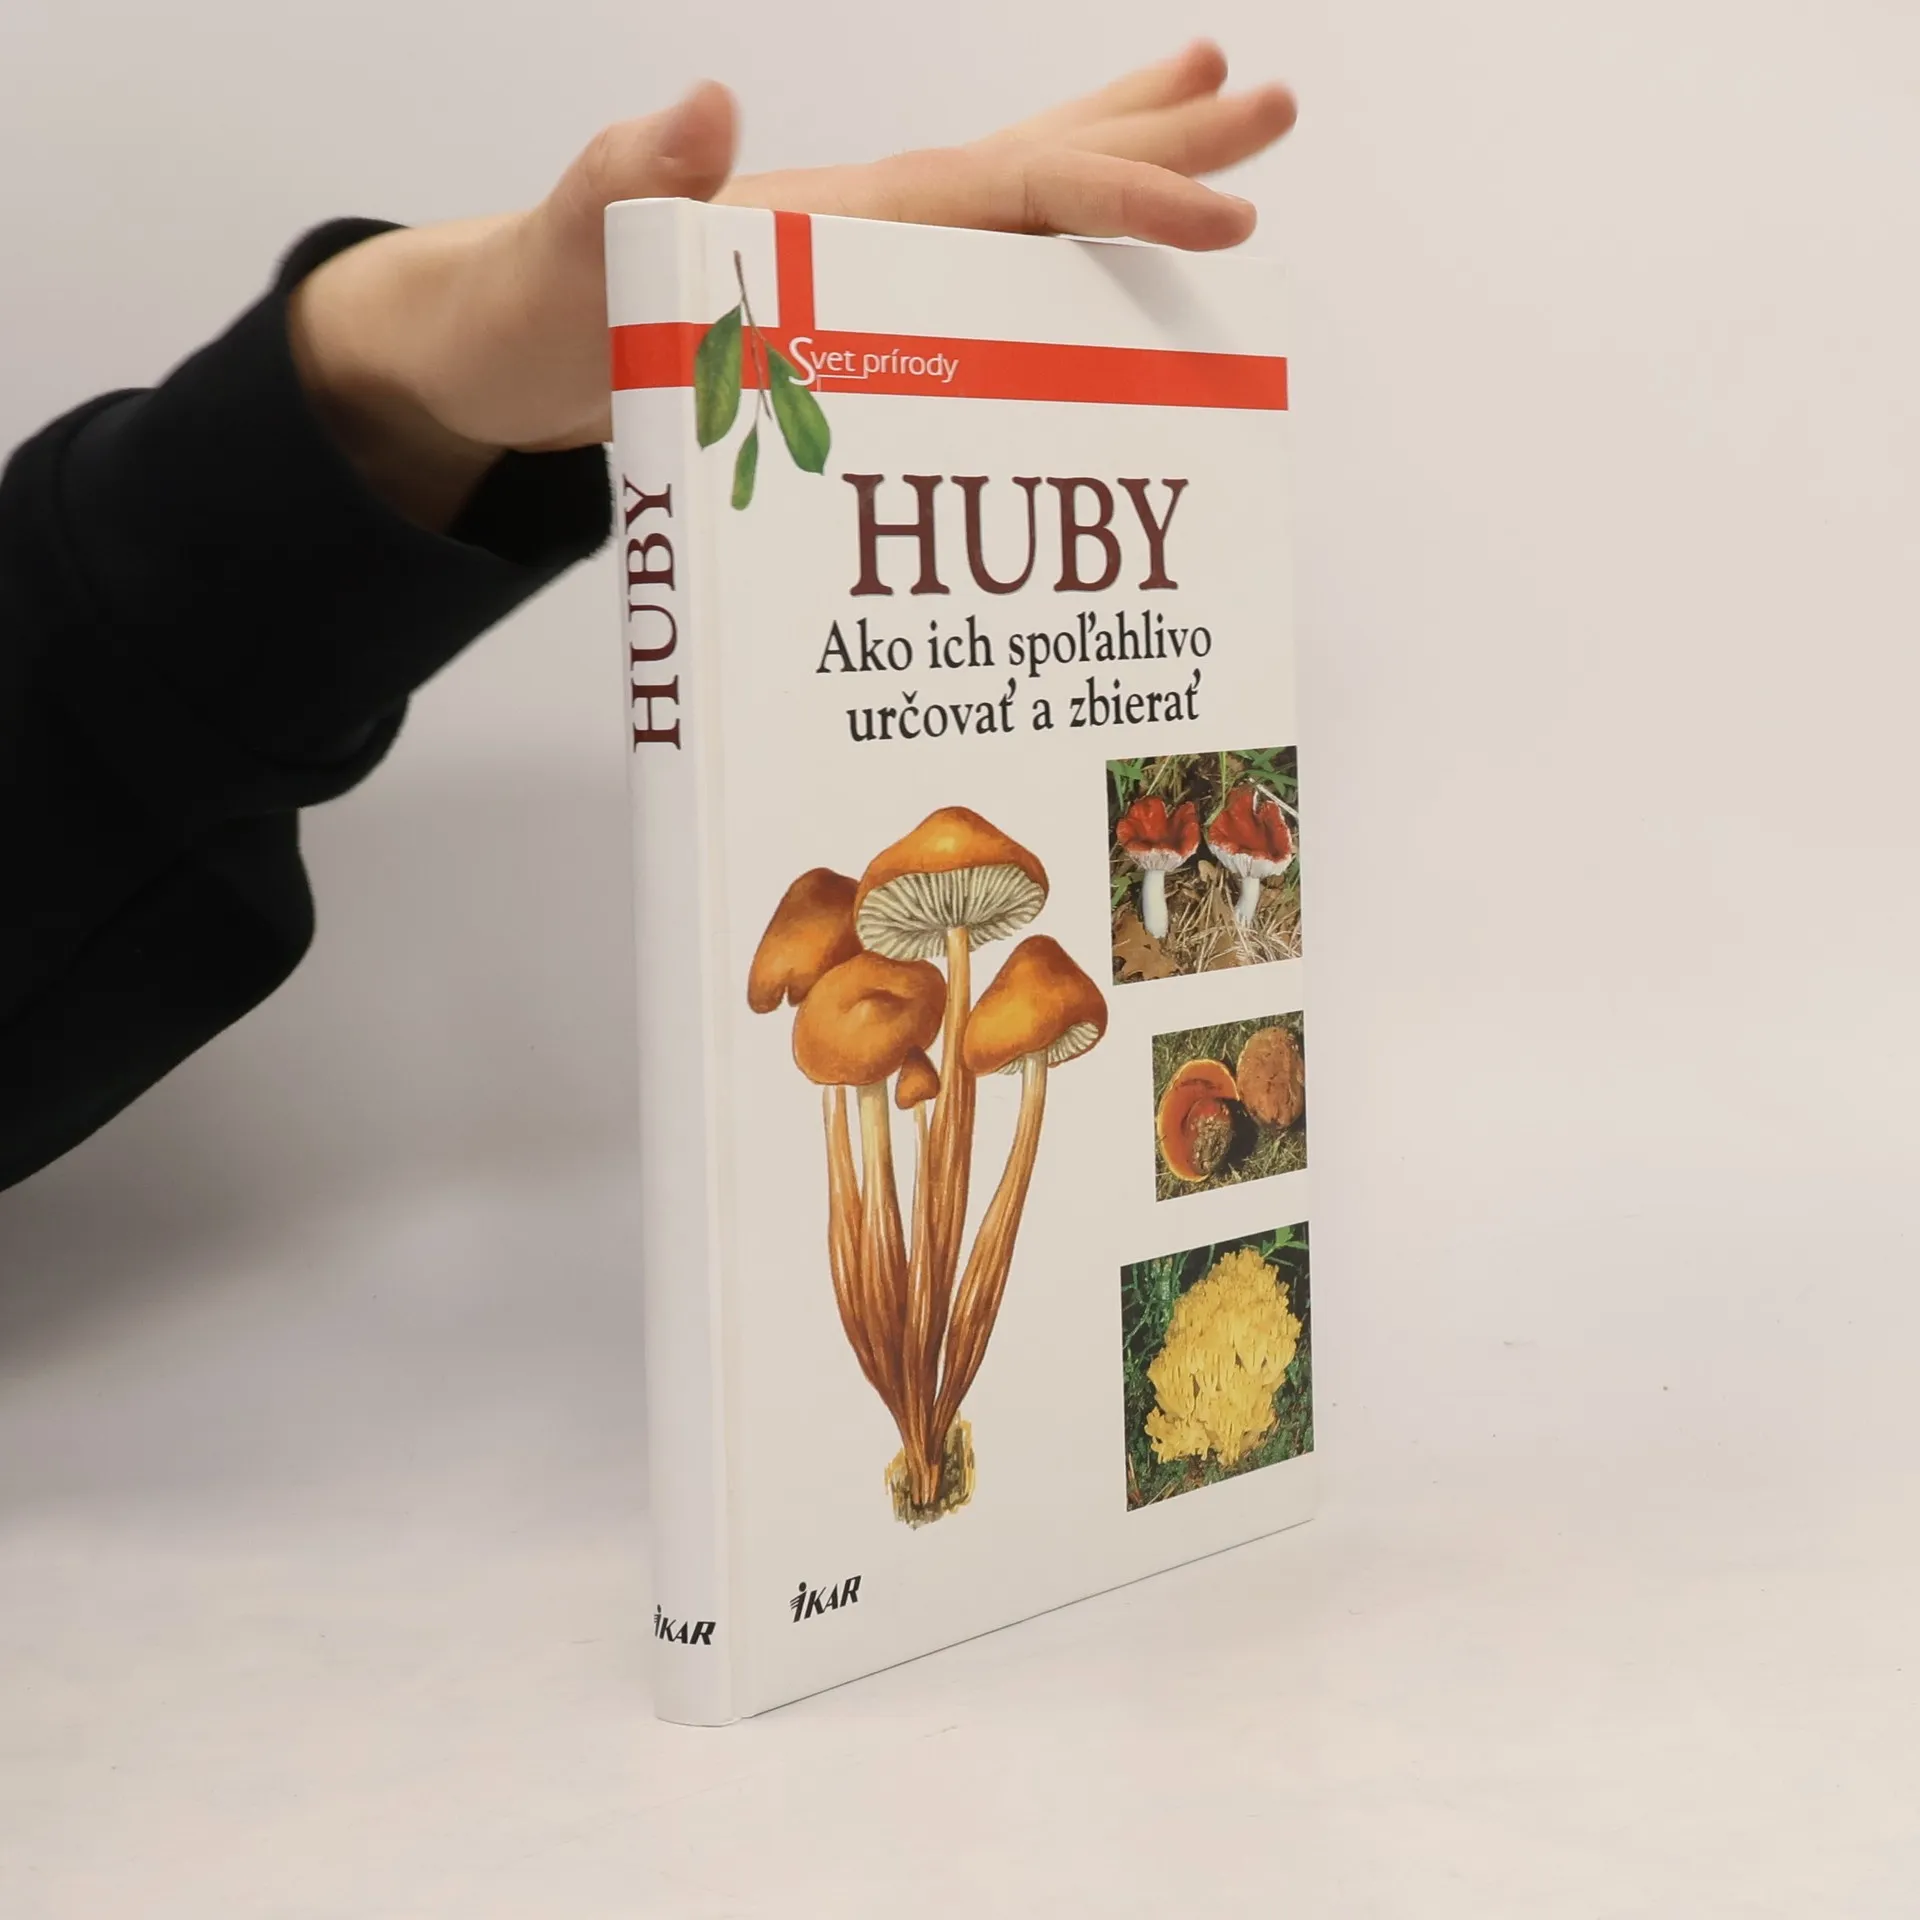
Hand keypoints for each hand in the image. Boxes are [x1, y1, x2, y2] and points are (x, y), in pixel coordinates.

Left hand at [288, 44, 1295, 526]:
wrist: (512, 341)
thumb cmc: (539, 307)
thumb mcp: (574, 246)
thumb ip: (631, 179)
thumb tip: (707, 105)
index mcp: (843, 212)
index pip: (1008, 190)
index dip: (1119, 198)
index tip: (1222, 214)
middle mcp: (873, 223)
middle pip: (1041, 164)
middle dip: (1158, 138)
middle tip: (1270, 102)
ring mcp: (871, 262)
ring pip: (1024, 210)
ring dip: (1123, 176)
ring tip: (1219, 130)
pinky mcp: (858, 311)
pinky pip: (983, 283)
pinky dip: (1057, 269)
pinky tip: (1094, 278)